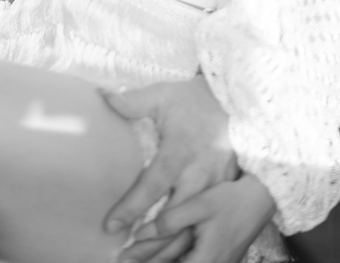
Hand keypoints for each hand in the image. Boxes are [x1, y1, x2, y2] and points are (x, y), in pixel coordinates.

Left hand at [103, 78, 238, 249]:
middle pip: (173, 218)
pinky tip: (168, 254)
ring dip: (165, 247)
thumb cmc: (194, 99)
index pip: (153, 186)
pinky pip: (204, 223)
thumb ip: (133, 100)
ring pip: (190, 227)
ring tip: (138, 260)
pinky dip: (186, 242)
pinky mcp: (222, 191)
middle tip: (123, 256)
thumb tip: (103, 98)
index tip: (111, 225)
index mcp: (180, 152)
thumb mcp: (163, 94)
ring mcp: (214, 186)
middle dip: (149, 241)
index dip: (132, 207)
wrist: (236, 103)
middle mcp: (199, 174)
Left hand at [129, 175, 274, 262]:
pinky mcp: (218, 258)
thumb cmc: (230, 199)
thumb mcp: (199, 204)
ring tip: (133, 256)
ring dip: (158, 261)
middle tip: (123, 258)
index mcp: (206, 259)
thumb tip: (141, 232)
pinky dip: (172, 259)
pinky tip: (157, 253)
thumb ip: (171, 219)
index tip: (124, 260)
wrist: (259, 199)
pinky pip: (190, 262)